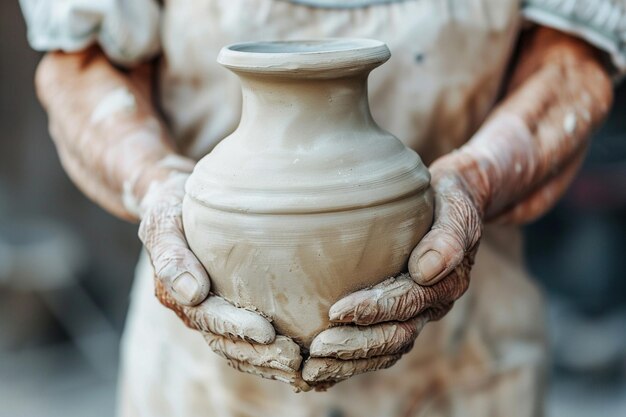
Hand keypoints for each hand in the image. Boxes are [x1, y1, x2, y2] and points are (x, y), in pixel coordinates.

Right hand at [137, 164, 308, 390]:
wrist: (173, 197)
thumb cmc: (170, 204)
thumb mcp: (163, 220)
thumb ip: (171, 255)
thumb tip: (192, 294)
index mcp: (177, 293)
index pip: (209, 319)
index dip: (237, 328)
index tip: (267, 332)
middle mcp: (195, 308)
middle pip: (226, 343)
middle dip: (259, 355)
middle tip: (295, 358)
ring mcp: (213, 310)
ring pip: (239, 348)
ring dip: (268, 361)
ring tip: (302, 365)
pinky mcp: (231, 304)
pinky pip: (250, 337)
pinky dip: (271, 351)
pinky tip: (300, 355)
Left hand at [302, 163, 480, 386]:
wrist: (453, 200)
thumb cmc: (450, 199)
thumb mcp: (456, 208)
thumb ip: (447, 237)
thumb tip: (425, 270)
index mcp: (446, 282)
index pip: (408, 302)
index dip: (374, 309)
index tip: (337, 311)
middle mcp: (432, 304)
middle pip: (396, 336)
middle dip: (356, 346)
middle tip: (317, 350)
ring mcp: (416, 312)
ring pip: (387, 348)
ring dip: (351, 361)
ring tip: (313, 368)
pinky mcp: (400, 313)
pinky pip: (380, 344)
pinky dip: (354, 359)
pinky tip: (324, 366)